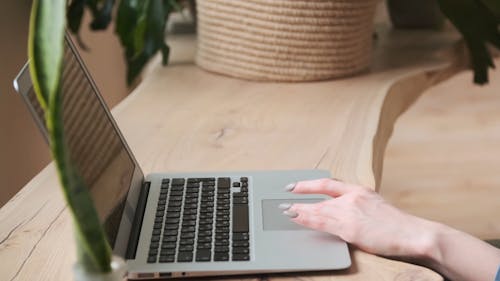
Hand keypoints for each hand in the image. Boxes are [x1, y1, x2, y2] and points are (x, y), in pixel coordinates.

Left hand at [282, 178, 434, 257]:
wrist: (414, 234)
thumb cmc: (398, 226)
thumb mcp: (376, 208)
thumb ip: (357, 208)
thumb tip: (341, 214)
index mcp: (360, 191)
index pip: (329, 183)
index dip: (310, 184)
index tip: (296, 185)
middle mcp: (353, 197)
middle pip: (320, 195)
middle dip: (300, 196)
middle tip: (283, 199)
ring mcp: (350, 211)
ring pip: (318, 209)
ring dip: (299, 209)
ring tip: (285, 210)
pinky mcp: (350, 227)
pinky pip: (322, 222)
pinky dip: (306, 219)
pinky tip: (297, 218)